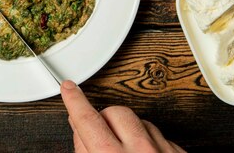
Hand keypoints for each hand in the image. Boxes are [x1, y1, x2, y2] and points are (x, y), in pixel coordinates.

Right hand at [60, 80, 184, 152]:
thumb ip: (85, 152)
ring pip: (141, 122)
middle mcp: (141, 151)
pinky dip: (151, 142)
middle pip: (115, 113)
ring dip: (129, 131)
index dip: (75, 101)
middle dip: (104, 120)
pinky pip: (162, 136)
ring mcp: (165, 151)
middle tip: (99, 137)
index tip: (68, 87)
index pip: (87, 121)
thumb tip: (80, 132)